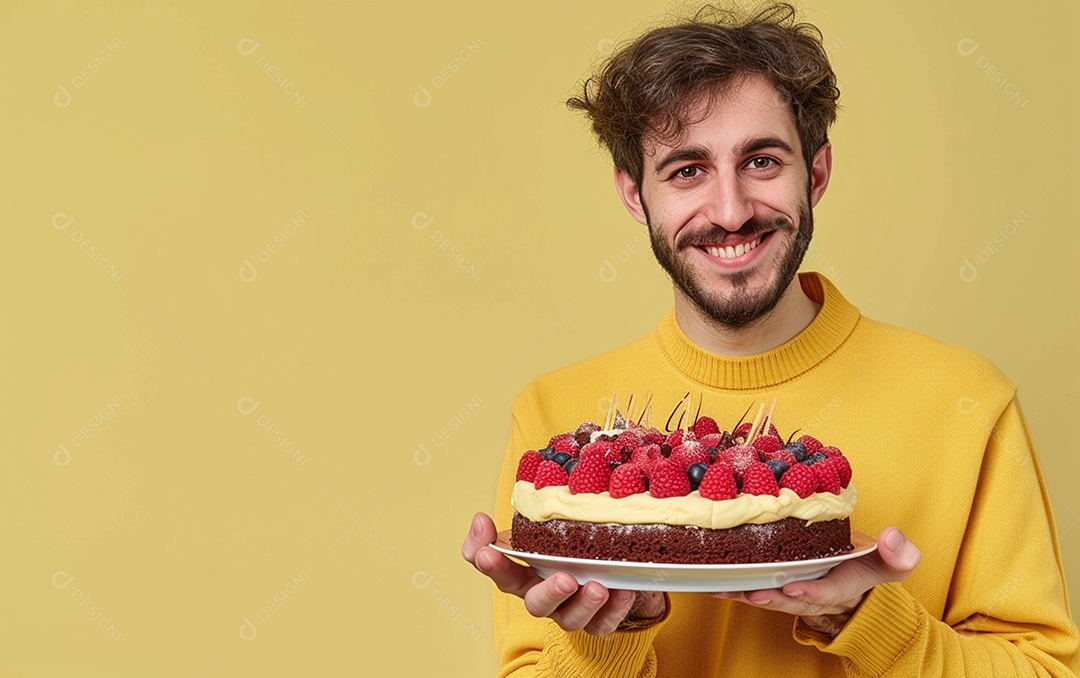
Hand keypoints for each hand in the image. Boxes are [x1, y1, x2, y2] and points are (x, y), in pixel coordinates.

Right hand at [462, 513, 664, 634]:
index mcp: (526, 569)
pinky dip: (614, 610)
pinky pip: (603, 624)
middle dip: (548, 592)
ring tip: (598, 587)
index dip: (486, 561)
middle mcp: (545, 592)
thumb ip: (531, 506)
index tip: (486, 552)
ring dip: (584, 604)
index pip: (498, 567)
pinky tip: (623, 592)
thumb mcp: (551, 519)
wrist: (617, 563)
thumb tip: (497, 503)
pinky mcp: (599, 620)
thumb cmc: (575, 540)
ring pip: (570, 619)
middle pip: (534, 603)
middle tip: (564, 578)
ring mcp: (570, 610)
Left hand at [712, 527, 920, 635]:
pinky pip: (758, 589)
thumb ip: (897, 555)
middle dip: (774, 598)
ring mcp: (797, 593)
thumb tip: (893, 538)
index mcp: (844, 586)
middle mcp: (817, 595)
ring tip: (724, 591)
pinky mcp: (780, 588)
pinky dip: (737, 589)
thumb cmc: (869, 566)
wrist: (855, 582)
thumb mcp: (891, 562)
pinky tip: (715, 585)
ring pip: (771, 596)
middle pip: (793, 600)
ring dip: (747, 595)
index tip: (794, 586)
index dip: (812, 592)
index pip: (829, 593)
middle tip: (753, 593)